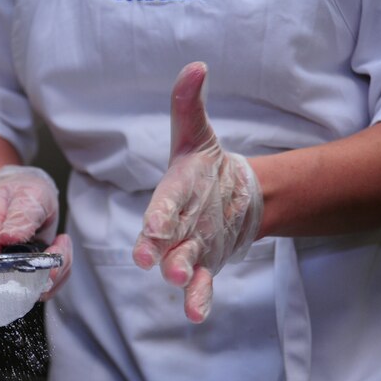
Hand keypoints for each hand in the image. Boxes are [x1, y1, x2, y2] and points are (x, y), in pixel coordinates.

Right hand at [0, 165, 72, 299]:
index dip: (14, 268)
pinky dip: (60, 273)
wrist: (21, 197)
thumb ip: (20, 215)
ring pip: (31, 291)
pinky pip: (43, 289)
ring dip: (56, 271)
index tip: (43, 254)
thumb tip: (9, 238)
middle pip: (11, 285)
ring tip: (61, 242)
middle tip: (59, 244)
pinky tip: (60, 249)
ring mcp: (5, 272)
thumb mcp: (25, 195)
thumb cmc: (20, 193)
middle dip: (44, 271)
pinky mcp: (22, 279)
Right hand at [133, 62, 262, 322]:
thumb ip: (190, 106)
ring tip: (181, 283)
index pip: (160, 207)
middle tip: (156, 264)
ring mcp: (188, 247)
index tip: (152, 232)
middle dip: (159, 251)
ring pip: (180, 264)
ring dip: (180, 276)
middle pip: (163, 241)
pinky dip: (197, 299)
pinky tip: (196, 313)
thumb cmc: (204, 167)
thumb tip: (196, 66)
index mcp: (171, 194)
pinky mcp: (204, 264)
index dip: (155, 220)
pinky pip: (199, 284)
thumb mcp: (199, 135)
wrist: (228, 194)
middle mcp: (174, 225)